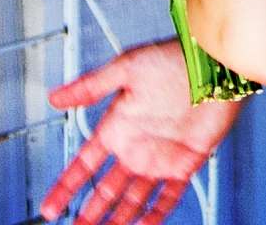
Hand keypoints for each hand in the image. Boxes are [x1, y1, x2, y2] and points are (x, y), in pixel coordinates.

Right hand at [41, 39, 240, 222]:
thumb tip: (55, 97)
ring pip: (133, 199)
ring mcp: (159, 158)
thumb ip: (90, 86)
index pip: (85, 164)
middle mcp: (136, 146)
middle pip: (107, 189)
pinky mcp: (185, 163)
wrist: (215, 64)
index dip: (67, 186)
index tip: (50, 207)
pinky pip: (168, 197)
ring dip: (118, 219)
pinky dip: (155, 215)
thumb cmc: (174, 57)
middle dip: (91, 211)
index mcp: (117, 126)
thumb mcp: (126, 68)